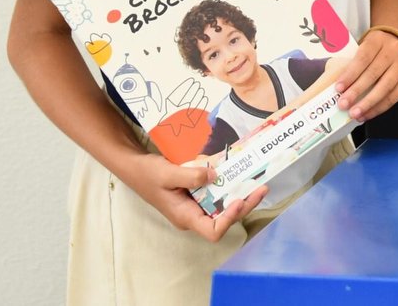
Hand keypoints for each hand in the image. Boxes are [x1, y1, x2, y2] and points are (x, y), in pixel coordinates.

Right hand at [120, 151, 267, 241]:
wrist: (135, 167)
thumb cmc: (147, 174)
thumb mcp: (167, 173)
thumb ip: (190, 176)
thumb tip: (214, 175)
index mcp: (185, 217)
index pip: (212, 231)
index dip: (229, 219)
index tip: (239, 200)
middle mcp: (194, 215)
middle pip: (225, 218)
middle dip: (245, 204)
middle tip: (261, 187)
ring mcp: (197, 206)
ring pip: (224, 206)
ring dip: (242, 195)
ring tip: (258, 181)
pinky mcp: (198, 195)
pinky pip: (218, 194)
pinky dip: (230, 185)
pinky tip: (240, 173)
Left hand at [334, 28, 397, 120]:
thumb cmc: (374, 49)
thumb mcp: (363, 46)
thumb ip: (352, 63)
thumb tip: (339, 89)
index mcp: (377, 40)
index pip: (363, 58)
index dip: (350, 74)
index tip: (338, 88)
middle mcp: (393, 50)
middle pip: (374, 73)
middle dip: (357, 91)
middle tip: (343, 105)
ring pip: (386, 86)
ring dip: (368, 103)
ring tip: (355, 114)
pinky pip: (395, 96)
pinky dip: (379, 107)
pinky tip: (367, 114)